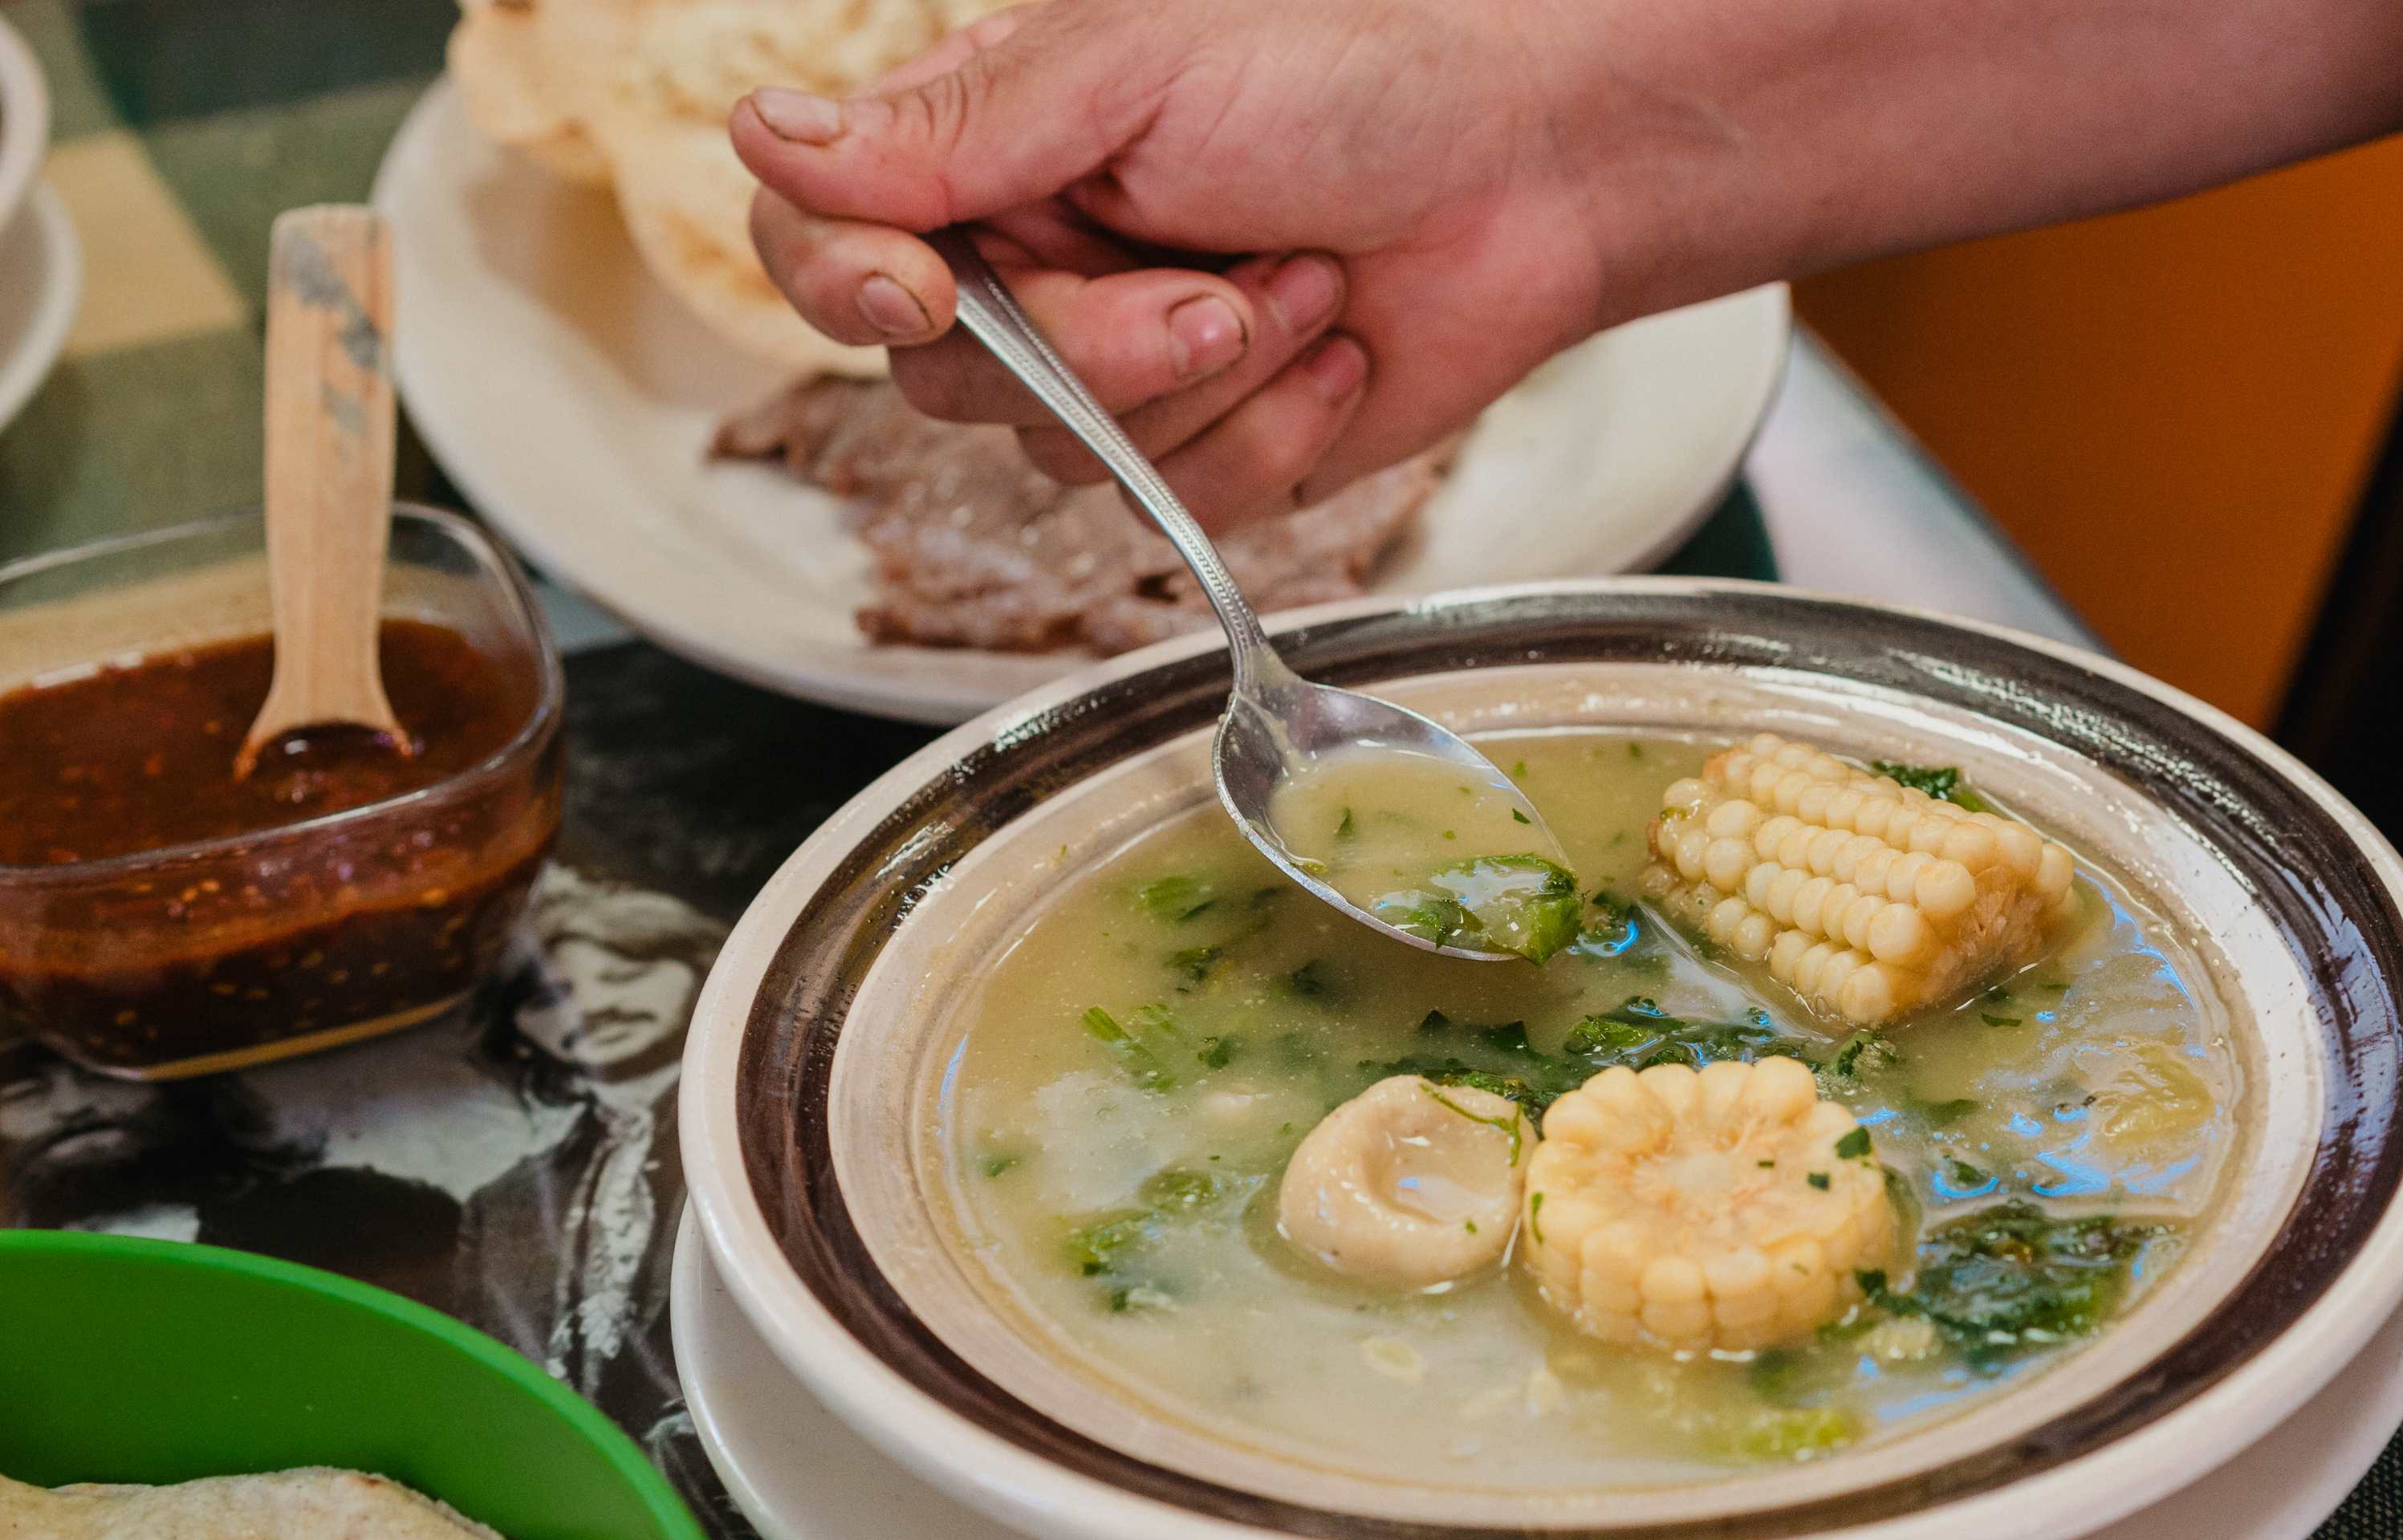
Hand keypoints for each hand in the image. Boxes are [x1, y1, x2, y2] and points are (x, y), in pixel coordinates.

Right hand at [732, 0, 1616, 529]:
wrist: (1538, 168)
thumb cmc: (1358, 73)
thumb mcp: (1137, 67)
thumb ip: (955, 129)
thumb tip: (761, 136)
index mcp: (988, 149)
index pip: (820, 239)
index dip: (847, 287)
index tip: (926, 293)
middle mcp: (1032, 268)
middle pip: (945, 379)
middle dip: (1091, 350)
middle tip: (1211, 281)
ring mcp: (1120, 372)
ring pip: (1066, 458)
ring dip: (1206, 381)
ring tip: (1302, 279)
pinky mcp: (1209, 453)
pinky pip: (1177, 506)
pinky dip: (1272, 432)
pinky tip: (1336, 347)